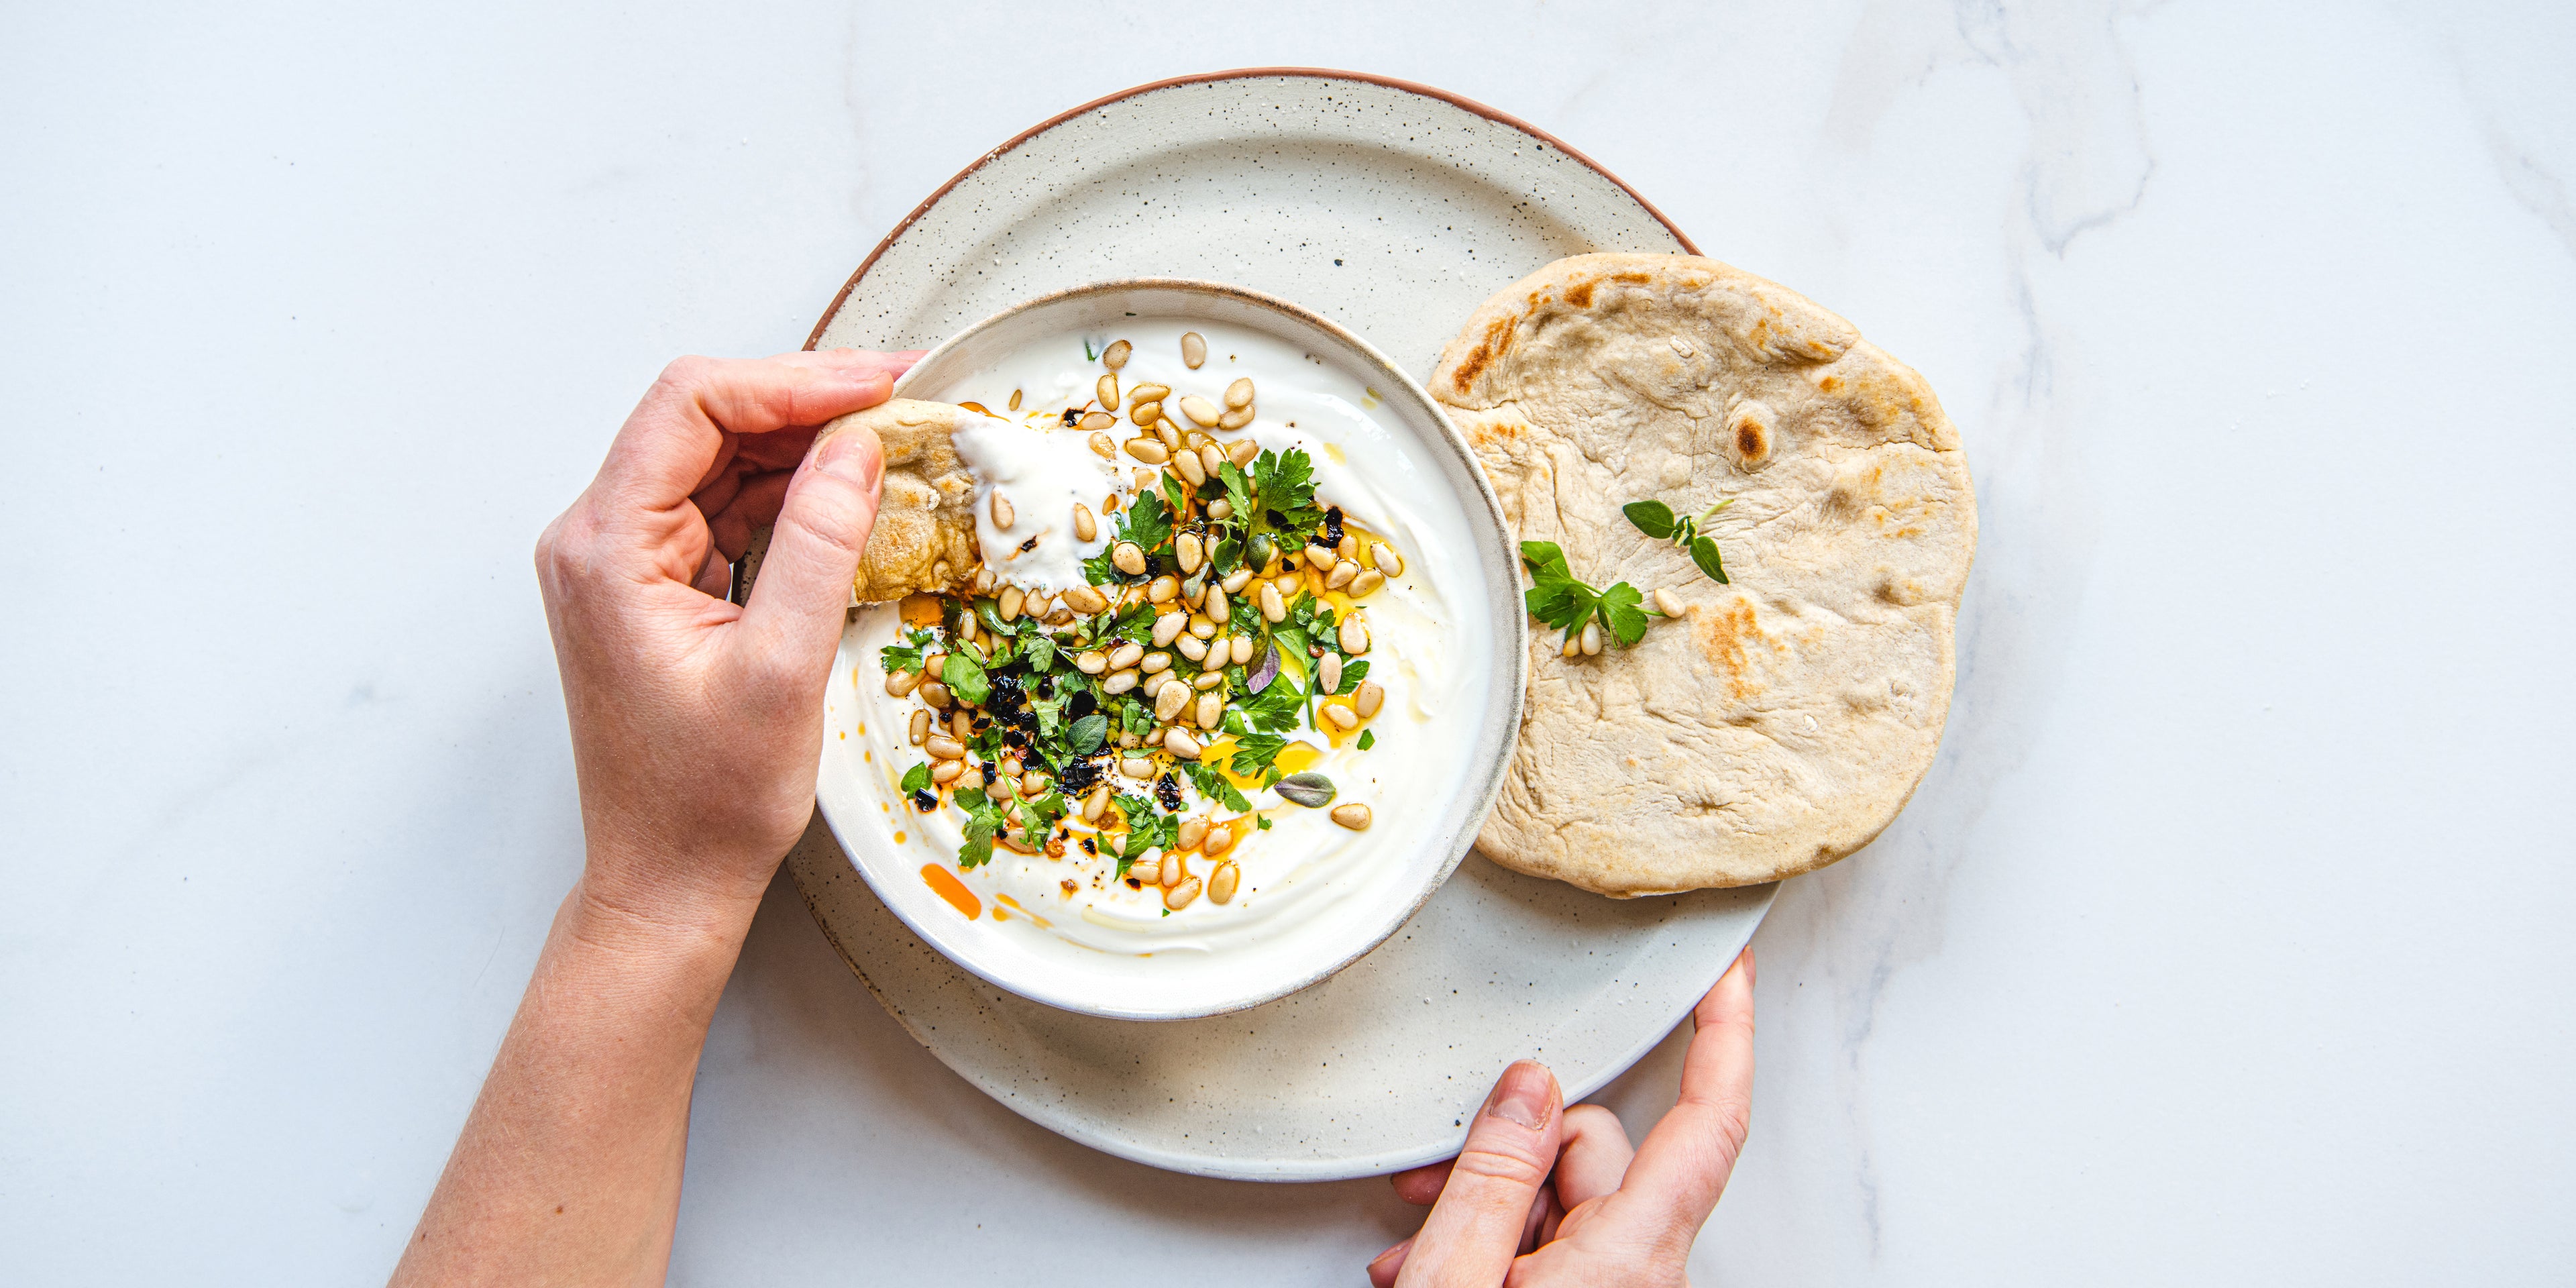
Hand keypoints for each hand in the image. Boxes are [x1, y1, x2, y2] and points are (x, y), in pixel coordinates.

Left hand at [534, 349, 916, 925]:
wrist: (668, 883)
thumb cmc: (706, 803)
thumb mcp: (781, 669)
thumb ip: (821, 546)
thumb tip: (857, 449)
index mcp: (607, 549)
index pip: (691, 406)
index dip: (792, 381)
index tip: (878, 386)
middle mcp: (599, 542)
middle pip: (704, 421)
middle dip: (808, 403)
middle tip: (903, 400)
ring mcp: (624, 563)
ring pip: (719, 460)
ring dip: (805, 447)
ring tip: (893, 442)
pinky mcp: (655, 587)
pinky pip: (724, 510)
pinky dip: (791, 496)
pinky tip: (852, 497)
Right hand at [1369, 948, 1754, 1286]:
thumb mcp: (1457, 1280)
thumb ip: (1493, 1176)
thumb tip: (1528, 1085)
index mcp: (1629, 1262)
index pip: (1709, 1122)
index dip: (1729, 1035)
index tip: (1731, 969)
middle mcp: (1643, 1280)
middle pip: (1602, 1155)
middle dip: (1512, 1150)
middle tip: (1430, 1185)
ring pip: (1568, 1203)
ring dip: (1490, 1208)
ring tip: (1418, 1250)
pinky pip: (1557, 1250)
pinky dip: (1498, 1247)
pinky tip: (1436, 1271)